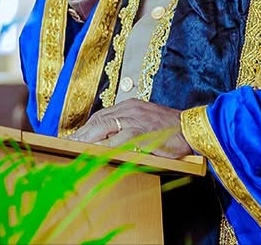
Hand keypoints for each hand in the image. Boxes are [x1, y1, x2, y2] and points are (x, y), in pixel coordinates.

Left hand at [67, 101, 192, 158]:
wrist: (194, 128)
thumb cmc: (173, 130)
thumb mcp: (148, 122)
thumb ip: (131, 127)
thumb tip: (111, 140)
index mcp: (130, 106)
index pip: (102, 116)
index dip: (87, 128)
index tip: (74, 138)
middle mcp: (129, 109)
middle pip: (98, 120)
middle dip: (81, 133)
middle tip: (66, 144)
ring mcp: (134, 119)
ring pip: (103, 127)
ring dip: (86, 140)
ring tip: (73, 150)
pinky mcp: (140, 131)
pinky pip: (117, 140)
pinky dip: (103, 146)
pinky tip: (93, 154)